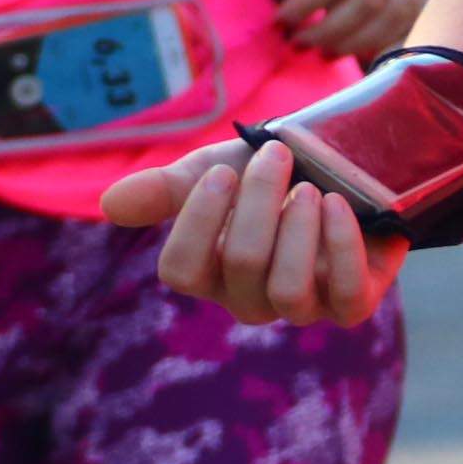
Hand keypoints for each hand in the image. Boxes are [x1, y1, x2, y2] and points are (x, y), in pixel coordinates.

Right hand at [104, 137, 404, 328]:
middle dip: (260, 199)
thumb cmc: (269, 177)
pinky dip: (341, 245)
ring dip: (300, 228)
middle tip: (277, 156)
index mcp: (209, 272)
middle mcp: (250, 299)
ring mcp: (302, 307)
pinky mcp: (352, 304)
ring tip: (310, 188)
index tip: (222, 172)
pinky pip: (347, 297)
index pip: (181, 271)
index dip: (198, 221)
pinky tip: (338, 205)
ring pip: (288, 291)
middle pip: (241, 264)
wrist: (343, 167)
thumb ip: (164, 188)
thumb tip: (110, 204)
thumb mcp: (214, 170)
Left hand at [270, 0, 441, 58]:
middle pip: (368, 2)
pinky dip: (388, 35)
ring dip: (359, 40)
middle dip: (330, 30)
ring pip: (395, 13)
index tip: (281, 18)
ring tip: (324, 53)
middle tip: (297, 42)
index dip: (310, 2)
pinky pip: (411, 10)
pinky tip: (359, 46)